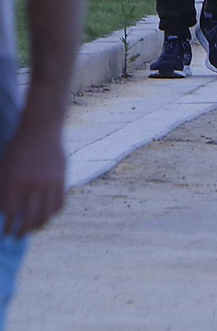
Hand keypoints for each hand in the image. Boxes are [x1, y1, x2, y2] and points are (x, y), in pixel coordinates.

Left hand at [0, 117, 65, 236]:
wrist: (41, 128)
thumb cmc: (18, 149)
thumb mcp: (4, 169)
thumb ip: (3, 191)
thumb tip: (4, 212)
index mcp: (15, 181)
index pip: (12, 213)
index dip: (8, 227)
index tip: (5, 234)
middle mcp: (33, 184)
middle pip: (30, 218)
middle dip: (22, 232)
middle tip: (17, 237)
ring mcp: (50, 181)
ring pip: (47, 214)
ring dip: (39, 226)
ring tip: (33, 229)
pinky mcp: (62, 178)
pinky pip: (59, 203)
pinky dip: (53, 213)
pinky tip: (47, 215)